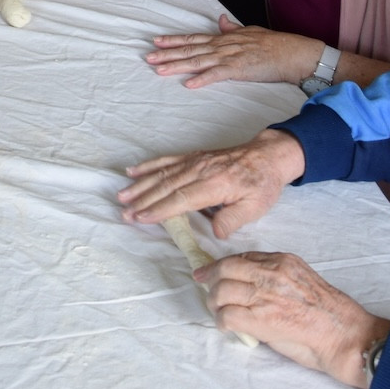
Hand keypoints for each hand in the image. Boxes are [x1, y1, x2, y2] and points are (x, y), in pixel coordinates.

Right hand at [117, 127, 305, 237]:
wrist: (268, 156)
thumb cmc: (262, 184)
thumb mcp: (256, 207)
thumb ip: (233, 220)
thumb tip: (214, 232)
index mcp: (215, 184)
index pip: (181, 198)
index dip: (160, 209)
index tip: (141, 218)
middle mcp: (201, 170)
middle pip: (166, 186)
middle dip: (143, 200)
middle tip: (124, 212)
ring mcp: (195, 161)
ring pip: (162, 173)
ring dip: (140, 185)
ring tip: (122, 195)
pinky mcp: (194, 156)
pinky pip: (167, 160)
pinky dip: (148, 165)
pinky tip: (133, 171)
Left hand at [145, 16, 321, 88]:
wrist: (293, 52)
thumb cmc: (274, 45)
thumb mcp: (250, 31)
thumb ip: (233, 28)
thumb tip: (221, 20)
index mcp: (224, 39)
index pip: (194, 38)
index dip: (174, 40)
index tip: (156, 41)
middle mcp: (223, 46)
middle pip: (190, 49)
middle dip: (167, 53)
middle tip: (147, 56)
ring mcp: (230, 57)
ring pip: (198, 61)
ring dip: (178, 65)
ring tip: (159, 69)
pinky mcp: (240, 69)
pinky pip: (218, 74)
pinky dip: (203, 79)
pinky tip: (189, 84)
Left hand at [197, 253, 389, 388]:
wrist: (344, 335)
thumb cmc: (328, 313)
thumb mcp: (301, 280)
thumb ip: (276, 276)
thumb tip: (248, 284)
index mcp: (283, 261)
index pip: (241, 257)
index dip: (220, 265)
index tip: (208, 271)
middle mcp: (272, 273)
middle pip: (225, 269)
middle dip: (210, 280)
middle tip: (206, 290)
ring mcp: (265, 295)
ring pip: (222, 291)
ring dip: (215, 304)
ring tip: (220, 313)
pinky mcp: (261, 319)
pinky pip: (227, 316)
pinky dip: (222, 322)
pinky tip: (227, 327)